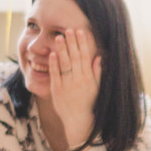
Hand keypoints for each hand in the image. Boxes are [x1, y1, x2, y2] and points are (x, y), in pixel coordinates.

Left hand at [49, 28, 100, 150]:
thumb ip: (96, 72)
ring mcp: (67, 85)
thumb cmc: (88, 104)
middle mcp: (79, 80)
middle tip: (68, 30)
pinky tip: (52, 54)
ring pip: (64, 64)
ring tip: (59, 37)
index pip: (85, 57)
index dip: (82, 44)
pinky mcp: (57, 90)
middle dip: (72, 43)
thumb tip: (98, 57)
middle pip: (74, 58)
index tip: (80, 32)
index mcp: (89, 78)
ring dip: (62, 50)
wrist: (79, 121)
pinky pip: (55, 74)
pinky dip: (53, 64)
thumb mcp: (96, 88)